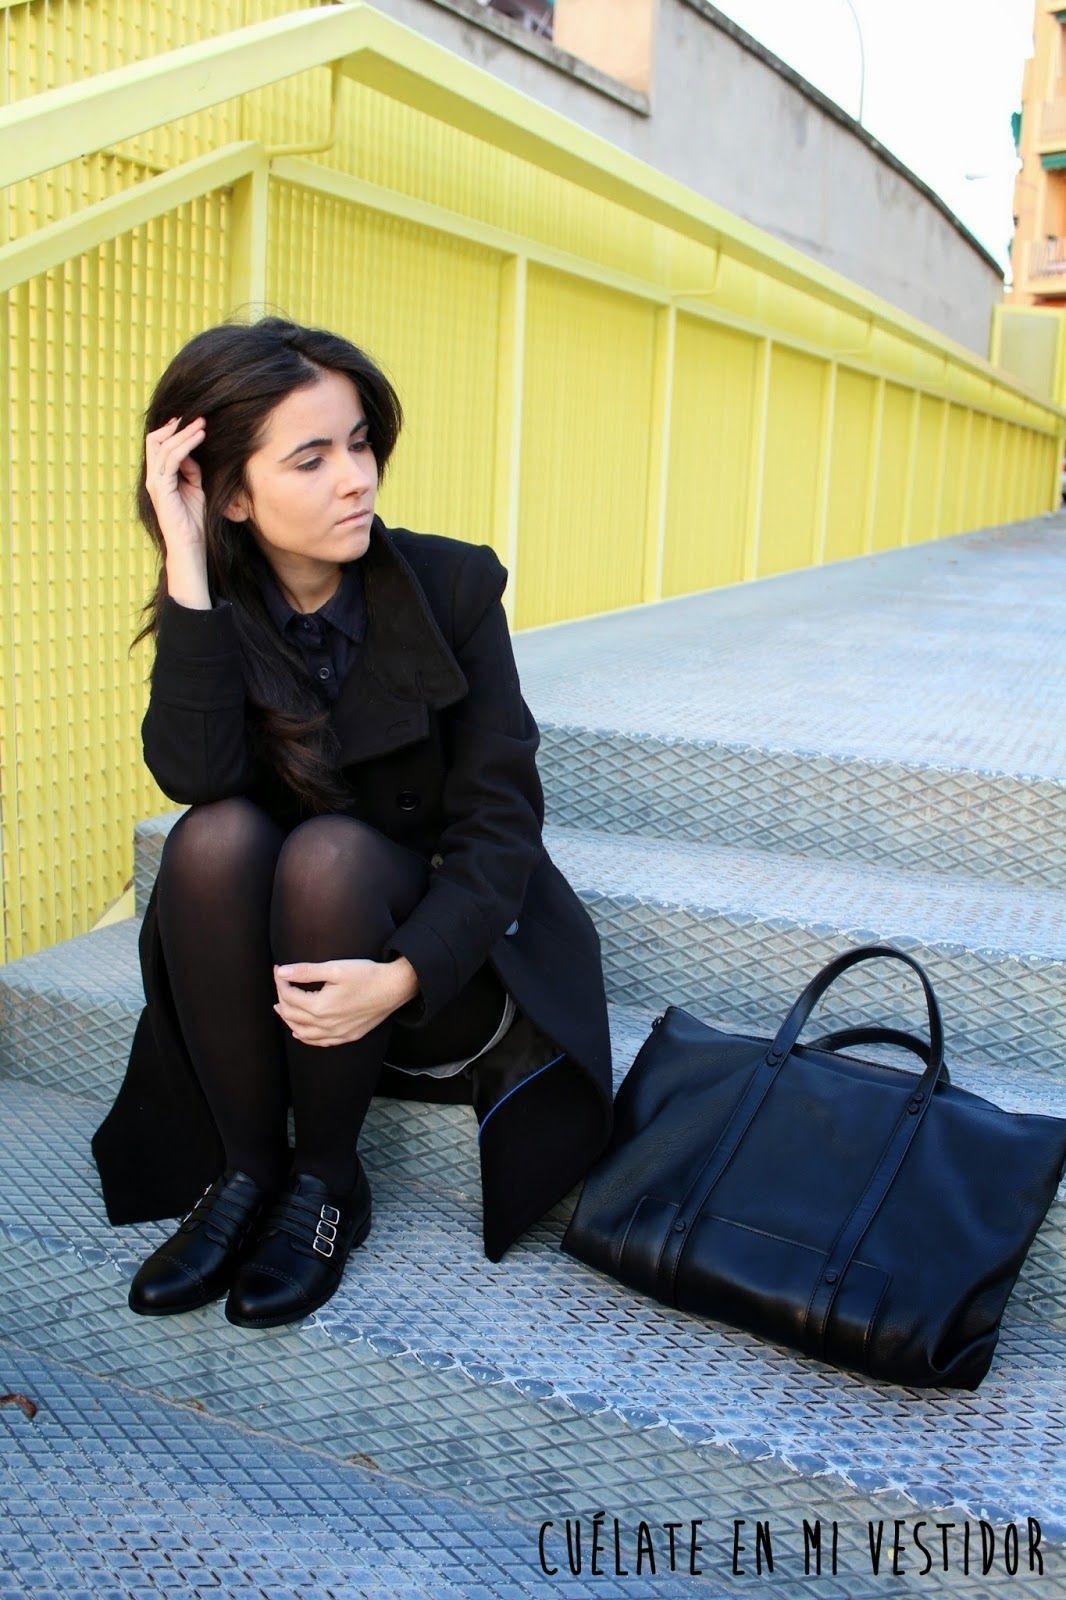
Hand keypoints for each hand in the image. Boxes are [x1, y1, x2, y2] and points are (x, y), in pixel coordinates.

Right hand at [144, 415, 207, 558]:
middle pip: (156, 440)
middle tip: (199, 418)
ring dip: (184, 433)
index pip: (158, 445)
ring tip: (202, 424)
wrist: (189, 544)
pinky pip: (172, 459)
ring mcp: (155, 482)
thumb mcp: (195, 489)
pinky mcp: (161, 487)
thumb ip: (191, 471)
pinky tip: (199, 437)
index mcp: (159, 477)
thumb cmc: (193, 520)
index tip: (192, 422)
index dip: (172, 431)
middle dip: (177, 427)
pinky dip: (186, 445)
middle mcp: (153, 477)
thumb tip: (191, 455)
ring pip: (164, 446)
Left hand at [272, 956, 419, 1046]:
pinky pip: (319, 1042)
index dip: (281, 981)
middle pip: (292, 1014)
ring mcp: (336, 1033)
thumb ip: (306, 971)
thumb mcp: (335, 968)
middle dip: (282, 997)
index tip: (279, 970)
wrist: (393, 988)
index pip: (289, 995)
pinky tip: (300, 1032)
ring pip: (302, 1032)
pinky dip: (305, 1037)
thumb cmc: (366, 975)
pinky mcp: (346, 1036)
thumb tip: (282, 971)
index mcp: (320, 1006)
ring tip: (281, 1007)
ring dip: (288, 1020)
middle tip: (281, 983)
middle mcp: (325, 1024)